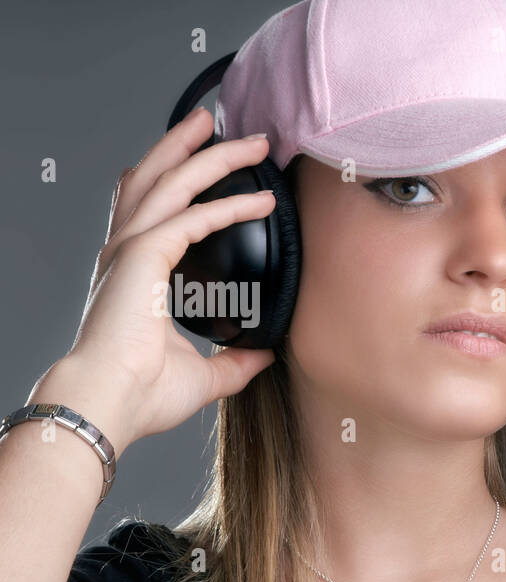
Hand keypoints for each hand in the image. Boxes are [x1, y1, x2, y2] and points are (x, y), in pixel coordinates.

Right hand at [54, 106, 279, 452]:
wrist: (109, 405)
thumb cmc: (140, 396)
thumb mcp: (203, 377)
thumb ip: (234, 363)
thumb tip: (267, 356)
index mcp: (133, 274)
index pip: (154, 212)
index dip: (183, 184)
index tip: (217, 168)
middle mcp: (126, 253)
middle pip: (157, 179)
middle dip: (191, 148)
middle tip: (224, 123)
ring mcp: (130, 250)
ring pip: (171, 182)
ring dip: (209, 154)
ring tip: (243, 135)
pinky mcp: (143, 257)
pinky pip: (193, 217)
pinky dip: (229, 205)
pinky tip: (261, 199)